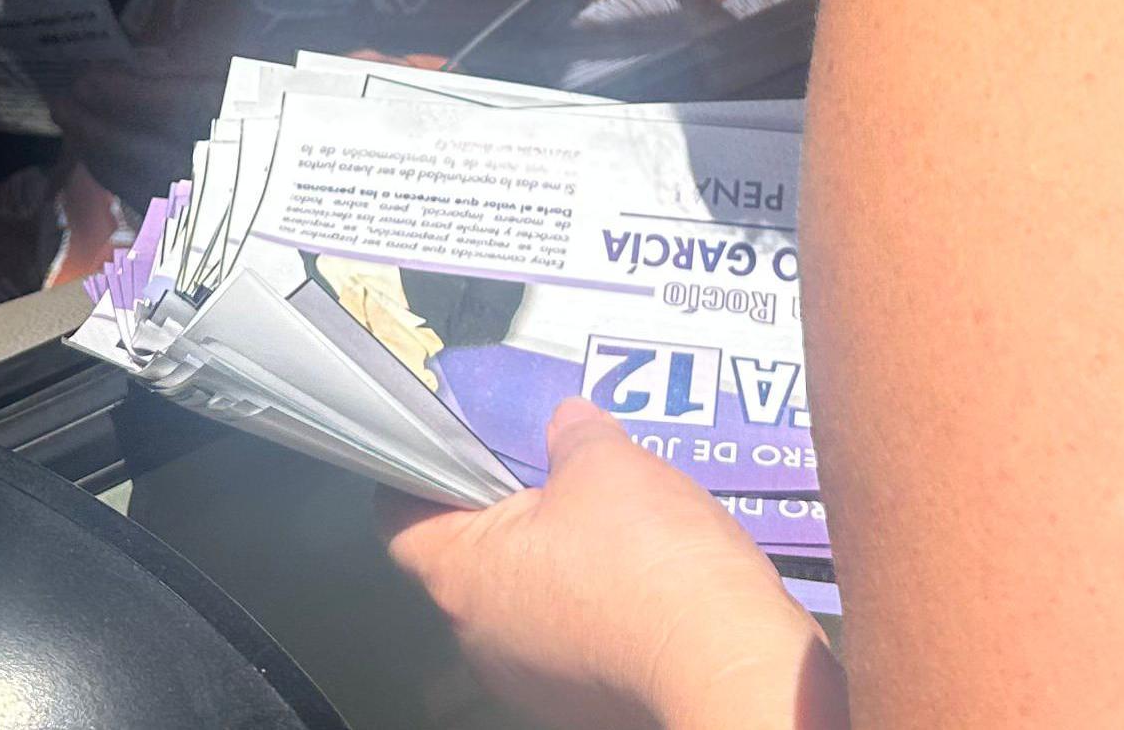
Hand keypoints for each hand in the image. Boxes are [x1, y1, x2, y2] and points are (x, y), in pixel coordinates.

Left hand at [384, 400, 841, 729]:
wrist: (724, 662)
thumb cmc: (648, 559)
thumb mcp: (607, 466)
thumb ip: (573, 437)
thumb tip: (567, 423)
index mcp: (462, 575)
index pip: (399, 521)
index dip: (417, 477)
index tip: (447, 448)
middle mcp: (478, 639)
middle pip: (468, 564)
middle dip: (506, 519)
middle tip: (551, 477)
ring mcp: (528, 681)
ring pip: (522, 608)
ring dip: (554, 571)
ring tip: (610, 530)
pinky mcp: (578, 706)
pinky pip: (570, 645)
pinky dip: (594, 614)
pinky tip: (639, 583)